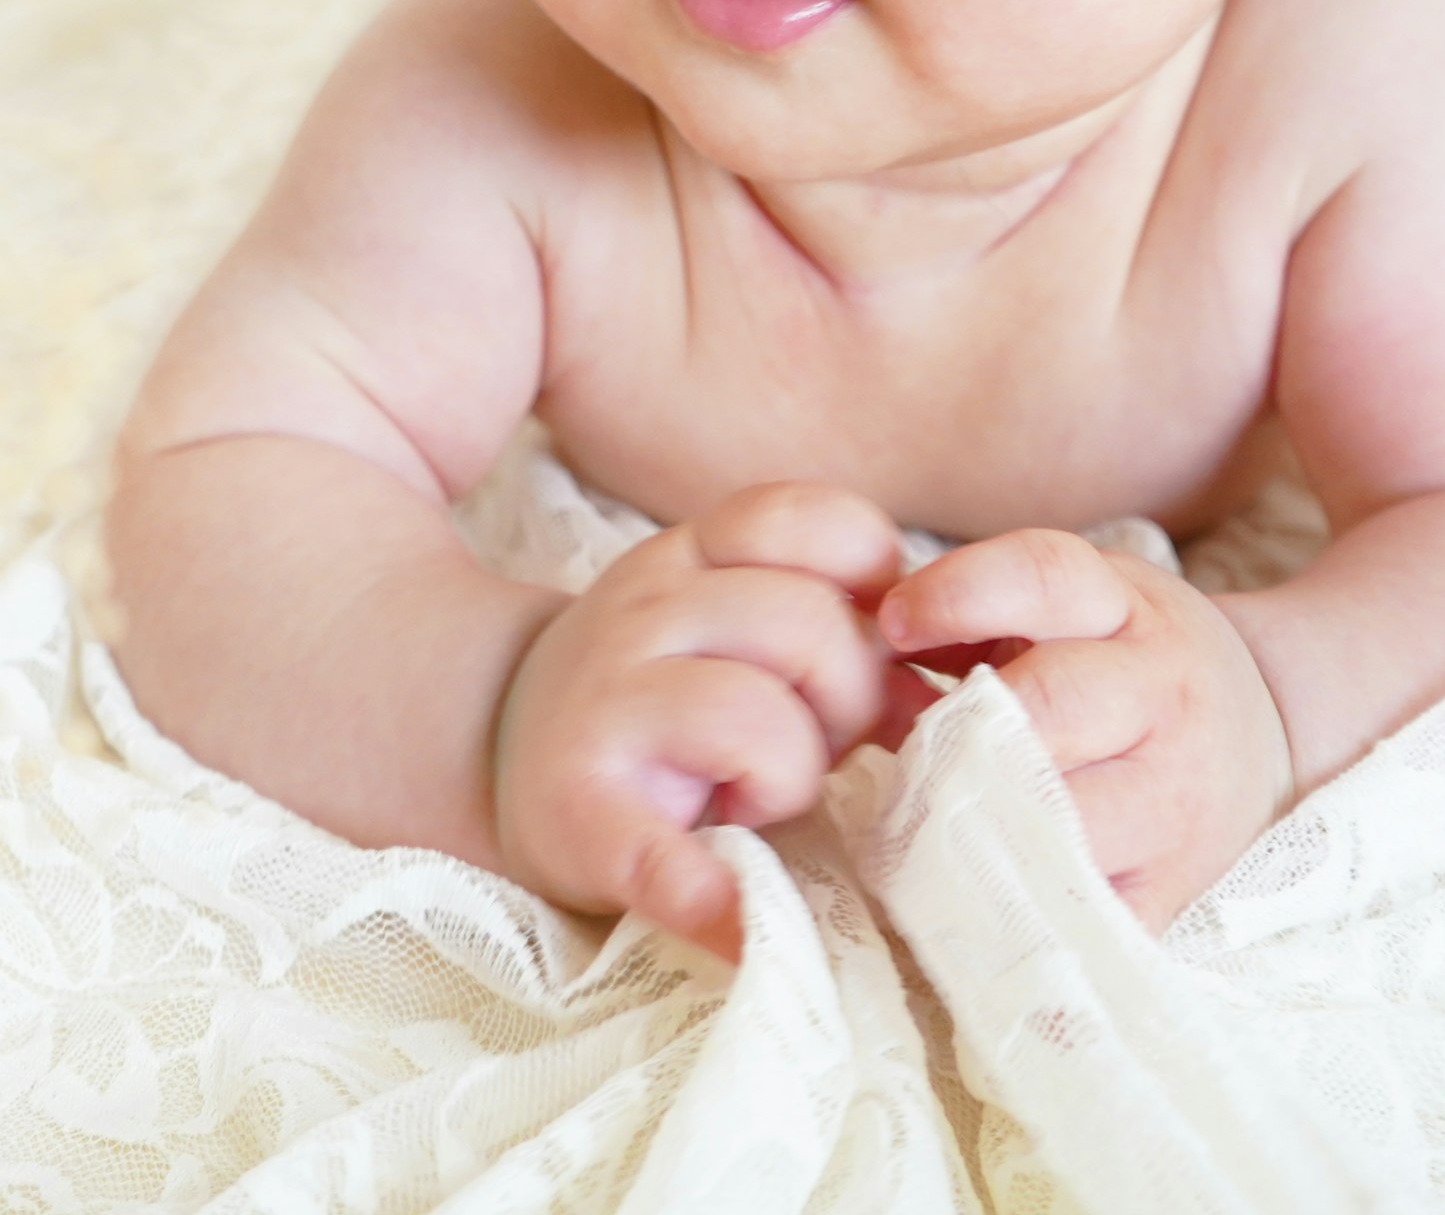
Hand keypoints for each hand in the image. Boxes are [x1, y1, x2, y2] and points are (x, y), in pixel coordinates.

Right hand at [491, 482, 902, 961]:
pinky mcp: (581, 815)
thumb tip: (943, 680)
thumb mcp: (731, 623)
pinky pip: (663, 856)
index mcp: (690, 557)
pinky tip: (740, 923)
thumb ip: (830, 622)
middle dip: (849, 699)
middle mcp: (640, 611)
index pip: (810, 521)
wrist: (501, 754)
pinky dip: (710, 896)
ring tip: (757, 801)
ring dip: (790, 776)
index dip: (875, 584)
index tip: (885, 650)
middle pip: (804, 624)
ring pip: (755, 717)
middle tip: (820, 749)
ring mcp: (603, 706)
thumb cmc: (663, 697)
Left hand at [877, 527, 1291, 929]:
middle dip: (958, 731)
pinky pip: (1081, 912)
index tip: (892, 623)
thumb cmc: (1129, 666)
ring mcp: (1175, 801)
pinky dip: (1017, 911)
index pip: (1043, 576)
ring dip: (974, 825)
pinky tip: (971, 898)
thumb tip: (860, 650)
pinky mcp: (1172, 889)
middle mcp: (1163, 696)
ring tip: (921, 829)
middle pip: (1047, 706)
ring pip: (1060, 818)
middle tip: (904, 752)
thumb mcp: (1076, 609)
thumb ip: (977, 618)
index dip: (956, 593)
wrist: (1269, 735)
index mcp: (1130, 610)